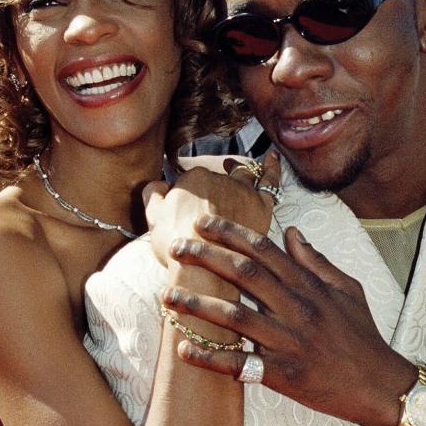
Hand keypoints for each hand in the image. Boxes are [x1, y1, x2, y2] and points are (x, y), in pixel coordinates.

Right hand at [143, 151, 280, 269]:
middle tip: (207, 193)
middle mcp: (220, 178)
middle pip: (217, 176)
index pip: (193, 178)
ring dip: (238, 169)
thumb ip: (153, 194)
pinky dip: (272, 167)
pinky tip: (272, 157)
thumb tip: (158, 183)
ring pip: (243, 174)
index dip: (189, 192)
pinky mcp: (261, 205)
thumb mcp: (153, 217)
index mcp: (195, 178)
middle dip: (212, 183)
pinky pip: (270, 181)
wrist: (203, 268)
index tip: (187, 206)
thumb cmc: (176, 245)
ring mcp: (243, 191)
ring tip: (233, 165)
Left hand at [160, 216, 416, 425]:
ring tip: (167, 295)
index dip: (231, 233)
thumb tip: (291, 232)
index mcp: (309, 286)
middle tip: (176, 247)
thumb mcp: (348, 288)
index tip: (203, 221)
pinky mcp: (282, 375)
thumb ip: (316, 261)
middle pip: (244, 275)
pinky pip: (240, 366)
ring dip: (198, 304)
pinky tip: (184, 350)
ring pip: (235, 316)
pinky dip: (211, 358)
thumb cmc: (362, 335)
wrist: (378, 385)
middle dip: (206, 257)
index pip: (264, 250)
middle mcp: (296, 309)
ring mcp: (288, 342)